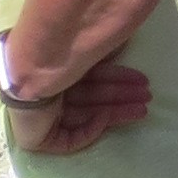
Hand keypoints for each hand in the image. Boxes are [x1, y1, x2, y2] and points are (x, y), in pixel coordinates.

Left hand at [6, 61, 153, 154]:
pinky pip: (67, 139)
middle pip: (90, 97)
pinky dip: (89, 129)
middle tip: (147, 96)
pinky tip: (103, 116)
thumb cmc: (57, 50)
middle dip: (120, 95)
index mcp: (50, 68)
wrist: (29, 68)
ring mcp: (39, 115)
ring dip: (116, 111)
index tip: (141, 79)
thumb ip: (102, 47)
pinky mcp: (36, 137)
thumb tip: (122, 39)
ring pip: (84, 115)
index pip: (88, 77)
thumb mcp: (86, 47)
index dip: (116, 77)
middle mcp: (44, 90)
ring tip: (144, 108)